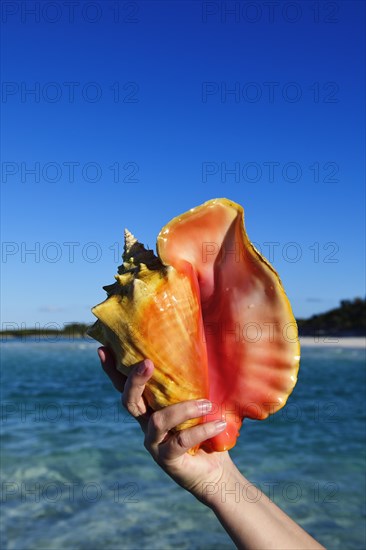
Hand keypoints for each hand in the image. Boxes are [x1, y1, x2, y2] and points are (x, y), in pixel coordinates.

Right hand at [98, 346, 233, 503]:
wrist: (214, 472)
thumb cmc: (206, 429)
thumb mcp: (197, 402)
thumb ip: (192, 383)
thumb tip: (202, 346)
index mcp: (149, 407)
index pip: (125, 387)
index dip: (112, 370)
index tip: (103, 349)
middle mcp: (146, 424)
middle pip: (129, 401)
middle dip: (135, 381)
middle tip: (148, 363)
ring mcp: (154, 443)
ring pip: (158, 421)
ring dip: (183, 409)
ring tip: (206, 403)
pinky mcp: (167, 459)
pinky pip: (180, 441)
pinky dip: (201, 430)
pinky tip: (219, 423)